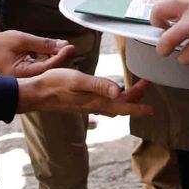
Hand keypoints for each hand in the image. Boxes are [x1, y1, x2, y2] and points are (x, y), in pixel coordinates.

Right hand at [0, 27, 74, 77]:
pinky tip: (53, 49)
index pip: (45, 67)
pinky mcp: (25, 72)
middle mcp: (23, 79)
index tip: (69, 47)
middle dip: (59, 57)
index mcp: (19, 74)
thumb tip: (63, 45)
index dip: (60, 57)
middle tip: (69, 46)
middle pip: (47, 69)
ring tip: (62, 46)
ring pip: (45, 67)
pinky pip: (39, 65)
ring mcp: (24, 76)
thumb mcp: (23, 39)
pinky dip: (46, 57)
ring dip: (54, 56)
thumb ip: (43, 44)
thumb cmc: (0, 42)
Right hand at [16, 69, 153, 116]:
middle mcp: (93, 105)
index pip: (122, 105)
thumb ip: (98, 85)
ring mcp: (87, 104)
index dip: (138, 106)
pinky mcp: (81, 101)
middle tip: (146, 84)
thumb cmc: (54, 84)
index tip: (152, 108)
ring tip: (134, 89)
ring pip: (112, 105)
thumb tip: (119, 91)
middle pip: (120, 104)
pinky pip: (103, 103)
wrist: (36, 93)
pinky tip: (111, 95)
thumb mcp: (77, 80)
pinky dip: (113, 99)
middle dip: (136, 97)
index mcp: (95, 100)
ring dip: (125, 99)